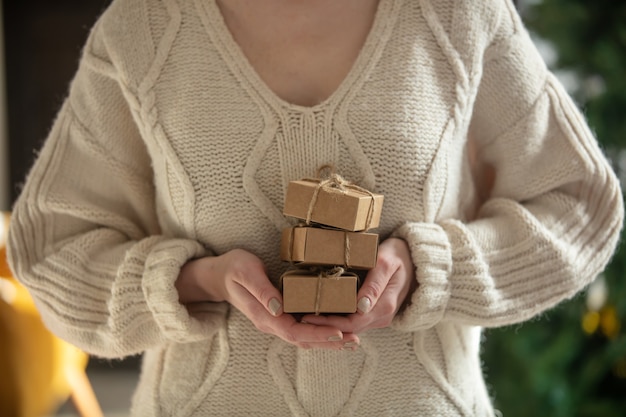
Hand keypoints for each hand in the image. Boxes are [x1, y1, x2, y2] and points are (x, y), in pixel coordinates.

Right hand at [176, 249, 359, 349]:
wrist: (218, 275)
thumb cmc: (233, 268)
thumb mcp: (245, 272)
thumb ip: (261, 290)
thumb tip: (278, 307)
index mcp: (264, 316)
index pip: (294, 332)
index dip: (318, 334)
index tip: (339, 332)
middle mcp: (271, 323)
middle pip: (304, 340)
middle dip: (330, 341)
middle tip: (355, 341)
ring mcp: (275, 321)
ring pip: (304, 337)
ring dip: (328, 340)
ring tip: (352, 340)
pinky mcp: (279, 315)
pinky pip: (302, 328)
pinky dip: (320, 331)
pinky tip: (336, 329)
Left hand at [300, 237, 415, 333]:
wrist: (415, 259)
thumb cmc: (398, 256)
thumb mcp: (387, 263)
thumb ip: (375, 283)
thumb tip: (361, 306)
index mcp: (384, 306)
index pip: (352, 323)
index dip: (329, 323)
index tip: (307, 316)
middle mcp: (382, 316)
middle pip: (349, 329)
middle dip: (324, 326)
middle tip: (298, 318)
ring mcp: (379, 316)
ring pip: (350, 327)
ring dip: (328, 324)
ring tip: (304, 316)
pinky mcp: (374, 313)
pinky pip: (354, 320)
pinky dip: (337, 318)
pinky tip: (319, 312)